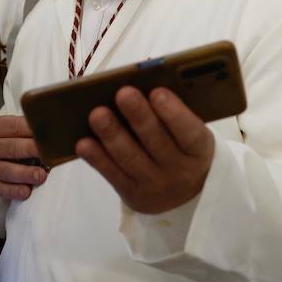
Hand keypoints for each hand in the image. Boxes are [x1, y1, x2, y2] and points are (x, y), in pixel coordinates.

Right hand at [0, 115, 45, 200]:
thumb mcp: (1, 127)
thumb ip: (21, 127)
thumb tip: (50, 129)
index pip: (16, 127)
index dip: (35, 132)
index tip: (53, 136)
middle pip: (12, 148)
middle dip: (33, 151)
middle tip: (50, 154)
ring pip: (7, 171)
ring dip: (26, 174)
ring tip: (41, 175)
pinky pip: (1, 189)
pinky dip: (15, 191)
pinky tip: (26, 191)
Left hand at [77, 87, 214, 214]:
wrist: (185, 197)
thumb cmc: (182, 149)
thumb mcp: (189, 135)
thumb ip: (172, 115)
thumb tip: (140, 84)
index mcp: (198, 150)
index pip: (189, 132)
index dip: (174, 113)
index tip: (157, 92)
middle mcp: (179, 170)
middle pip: (156, 142)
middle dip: (138, 116)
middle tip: (123, 93)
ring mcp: (155, 185)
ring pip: (130, 158)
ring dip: (112, 135)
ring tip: (97, 114)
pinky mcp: (132, 195)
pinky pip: (112, 175)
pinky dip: (97, 158)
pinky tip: (83, 143)